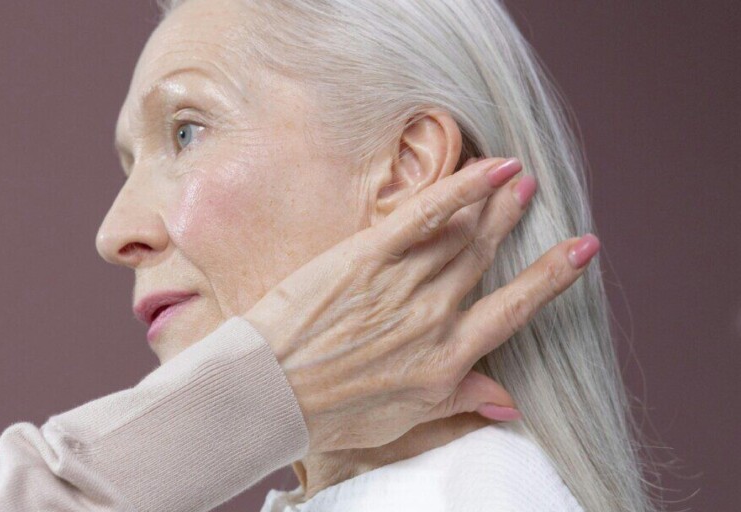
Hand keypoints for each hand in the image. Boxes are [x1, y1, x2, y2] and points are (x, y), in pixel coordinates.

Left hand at [242, 156, 598, 452]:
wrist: (270, 393)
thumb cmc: (332, 412)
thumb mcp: (405, 420)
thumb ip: (461, 402)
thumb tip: (510, 402)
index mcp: (448, 358)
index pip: (515, 310)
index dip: (552, 277)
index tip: (581, 250)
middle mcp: (435, 317)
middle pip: (485, 257)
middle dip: (513, 220)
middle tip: (536, 190)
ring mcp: (403, 283)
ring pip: (461, 232)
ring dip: (493, 199)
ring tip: (516, 174)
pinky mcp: (368, 257)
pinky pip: (424, 216)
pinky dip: (459, 189)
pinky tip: (484, 166)